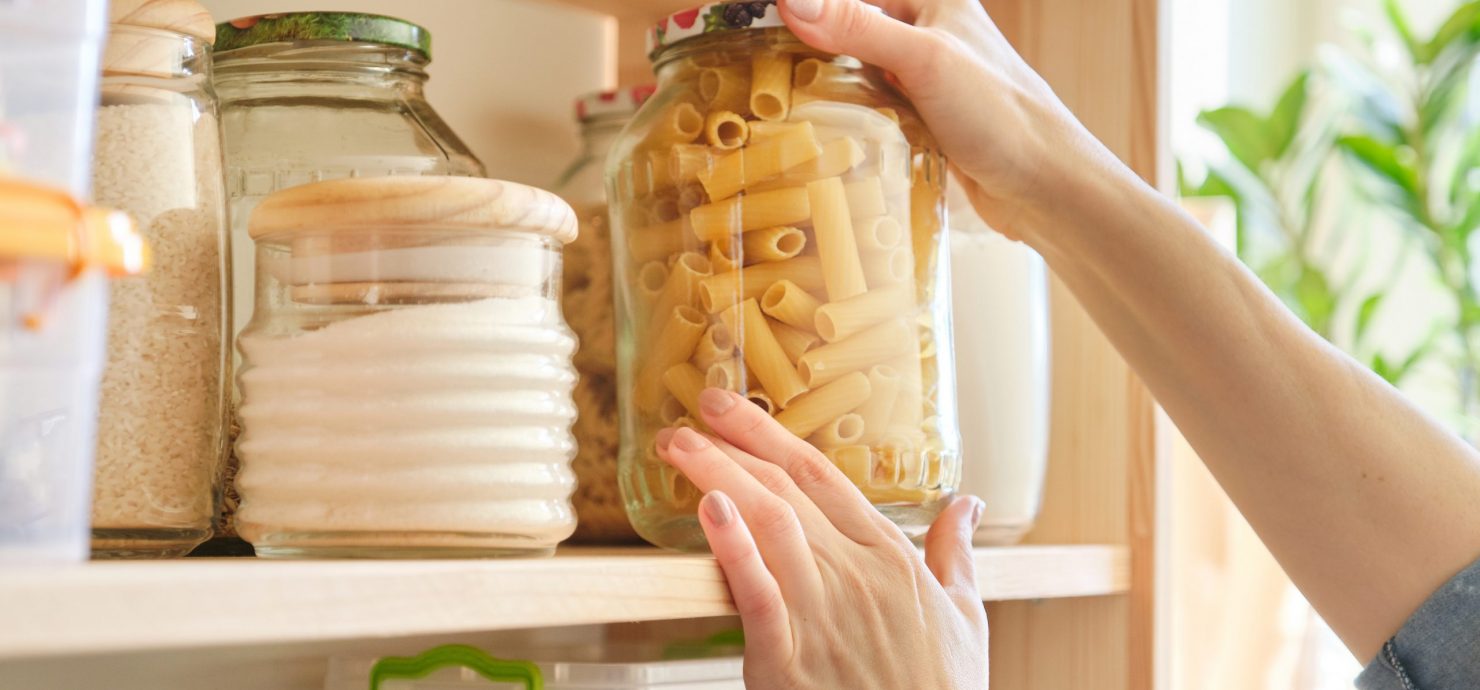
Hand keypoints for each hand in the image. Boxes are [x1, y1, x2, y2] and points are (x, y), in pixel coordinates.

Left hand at [656, 388, 988, 689]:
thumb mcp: (966, 618)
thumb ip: (956, 554)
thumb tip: (969, 504)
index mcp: (891, 558)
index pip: (823, 478)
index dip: (771, 436)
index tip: (732, 408)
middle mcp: (855, 573)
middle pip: (787, 489)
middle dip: (734, 443)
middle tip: (694, 409)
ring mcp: (821, 611)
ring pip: (768, 523)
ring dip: (719, 476)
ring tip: (680, 445)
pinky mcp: (789, 656)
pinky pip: (757, 591)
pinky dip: (732, 547)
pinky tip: (709, 511)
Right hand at [778, 0, 1119, 240]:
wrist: (1046, 188)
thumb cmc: (1002, 116)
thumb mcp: (924, 60)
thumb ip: (857, 26)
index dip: (805, 7)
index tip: (753, 22)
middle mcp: (926, 31)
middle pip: (847, 26)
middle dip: (804, 44)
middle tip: (750, 67)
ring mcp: (923, 78)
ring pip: (853, 69)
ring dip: (820, 84)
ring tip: (771, 101)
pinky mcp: (921, 119)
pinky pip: (867, 107)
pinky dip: (842, 116)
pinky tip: (815, 132)